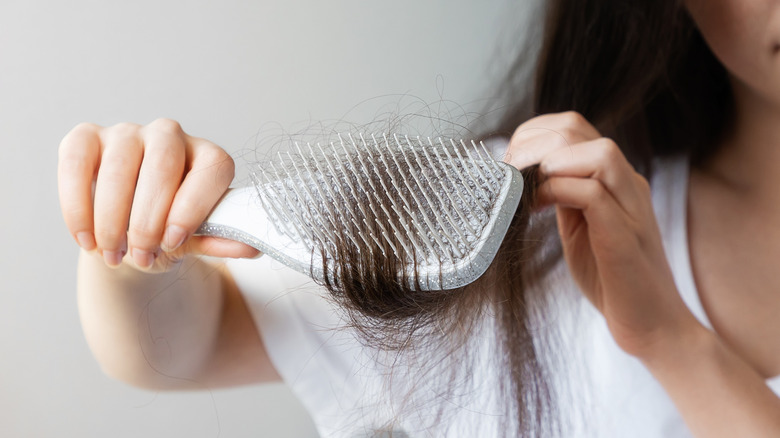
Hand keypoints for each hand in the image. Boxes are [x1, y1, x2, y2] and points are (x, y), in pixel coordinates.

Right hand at [58, 119, 258, 271]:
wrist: (130, 231)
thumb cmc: (169, 229)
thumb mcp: (197, 238)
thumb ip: (220, 239)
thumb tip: (252, 245)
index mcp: (208, 156)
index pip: (213, 168)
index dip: (194, 206)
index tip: (175, 241)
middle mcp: (170, 135)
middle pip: (163, 165)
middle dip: (149, 218)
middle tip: (140, 254)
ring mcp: (128, 132)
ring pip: (120, 166)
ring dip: (113, 219)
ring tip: (113, 254)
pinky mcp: (87, 137)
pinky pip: (77, 163)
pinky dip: (78, 206)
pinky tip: (85, 239)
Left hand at [505, 111, 699, 358]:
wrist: (653, 326)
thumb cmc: (612, 280)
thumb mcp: (578, 228)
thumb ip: (561, 197)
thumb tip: (522, 176)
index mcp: (614, 178)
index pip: (572, 127)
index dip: (532, 135)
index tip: (508, 164)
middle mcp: (628, 184)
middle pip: (577, 129)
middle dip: (531, 144)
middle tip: (508, 175)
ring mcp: (632, 207)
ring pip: (598, 151)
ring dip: (548, 162)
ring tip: (524, 188)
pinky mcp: (626, 237)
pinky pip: (593, 194)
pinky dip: (559, 191)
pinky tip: (538, 209)